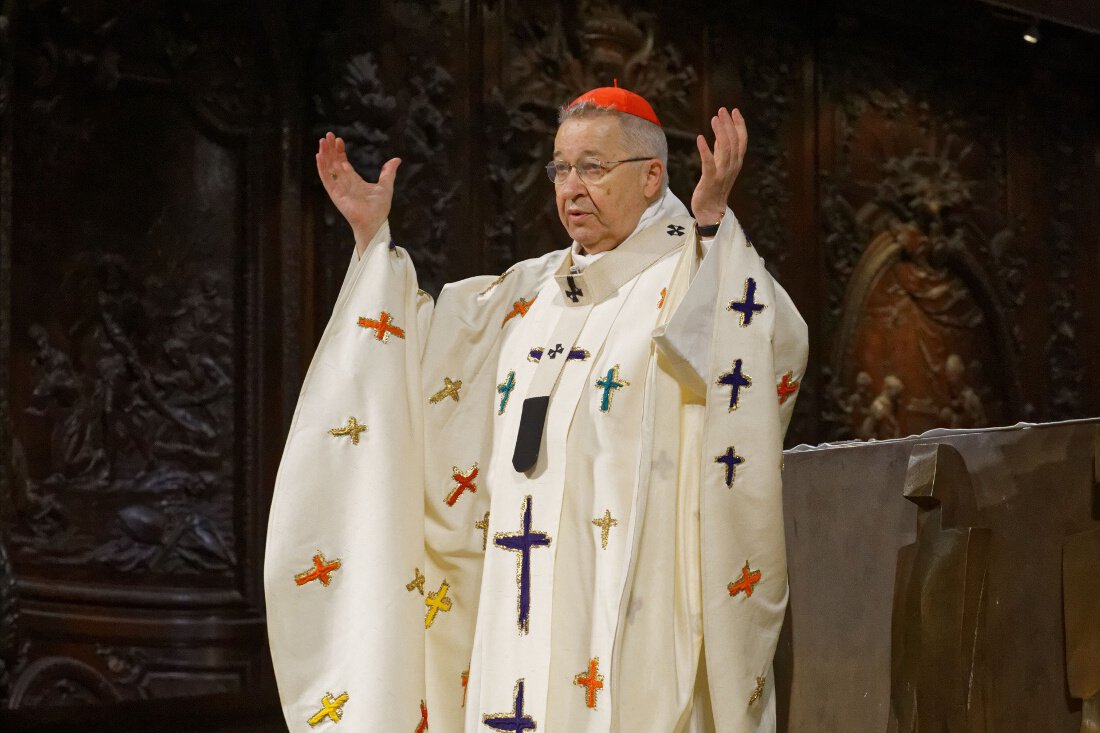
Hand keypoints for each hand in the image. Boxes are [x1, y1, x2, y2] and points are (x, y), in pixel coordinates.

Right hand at [316, 131, 400, 250]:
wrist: (375, 222)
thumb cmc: (380, 208)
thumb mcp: (386, 186)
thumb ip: (388, 172)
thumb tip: (397, 159)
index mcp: (354, 181)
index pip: (343, 163)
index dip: (340, 151)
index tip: (338, 139)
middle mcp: (344, 183)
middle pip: (334, 163)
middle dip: (330, 149)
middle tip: (327, 135)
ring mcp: (338, 188)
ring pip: (328, 168)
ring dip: (324, 155)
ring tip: (322, 141)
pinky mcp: (335, 194)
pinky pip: (326, 179)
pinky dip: (322, 168)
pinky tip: (319, 156)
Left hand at [691, 107, 746, 226]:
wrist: (712, 211)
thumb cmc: (715, 188)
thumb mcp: (720, 167)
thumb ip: (721, 152)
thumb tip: (720, 135)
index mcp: (736, 163)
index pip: (742, 140)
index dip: (739, 125)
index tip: (734, 111)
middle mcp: (732, 166)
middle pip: (734, 141)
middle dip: (729, 124)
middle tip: (722, 110)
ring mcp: (722, 174)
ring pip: (725, 149)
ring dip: (720, 132)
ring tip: (714, 119)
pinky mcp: (710, 180)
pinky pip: (709, 163)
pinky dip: (705, 150)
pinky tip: (700, 138)